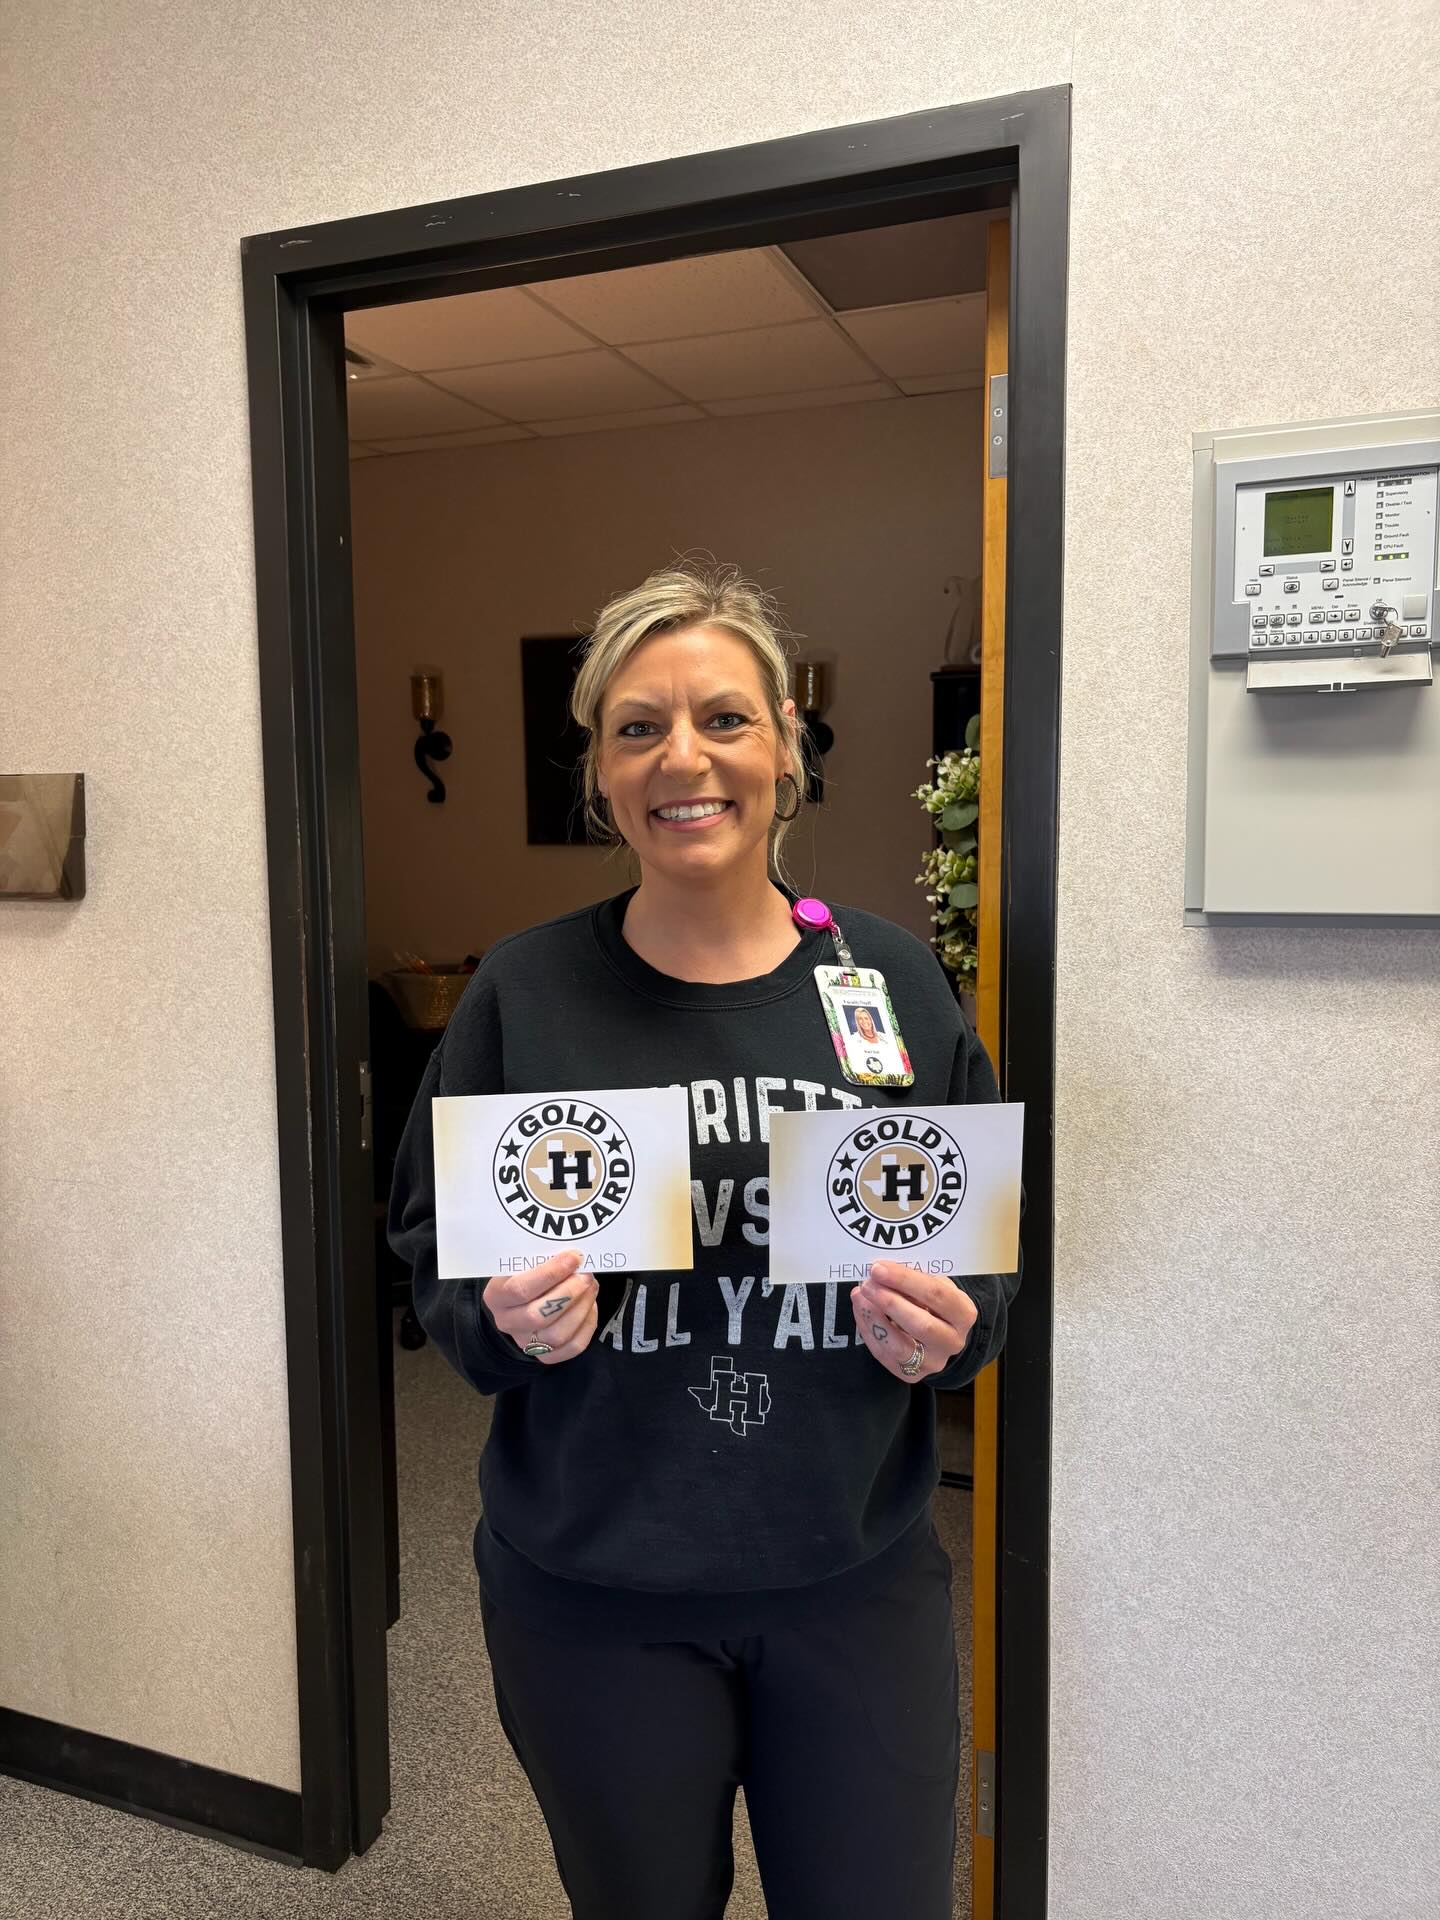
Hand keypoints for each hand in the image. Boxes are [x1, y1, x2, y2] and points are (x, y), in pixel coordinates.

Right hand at [482, 1251, 599, 1364]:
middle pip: (538, 1316)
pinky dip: (587, 1325)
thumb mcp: (524, 1262)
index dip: (550, 1274)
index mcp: (496, 1296)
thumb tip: (573, 1256)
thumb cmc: (526, 1273)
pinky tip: (589, 1305)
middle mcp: (507, 1322)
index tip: (573, 1258)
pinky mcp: (546, 1355)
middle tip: (586, 1275)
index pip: (520, 1289)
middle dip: (569, 1293)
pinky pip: (573, 1347)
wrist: (522, 1298)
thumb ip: (542, 1259)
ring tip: (590, 1287)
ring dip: (581, 1308)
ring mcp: (526, 1342)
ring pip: (557, 1335)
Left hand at [850, 1261, 976, 1383]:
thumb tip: (883, 1273)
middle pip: (920, 1324)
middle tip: (868, 1284)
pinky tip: (860, 1310)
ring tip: (859, 1296)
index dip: (905, 1280)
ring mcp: (933, 1362)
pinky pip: (883, 1354)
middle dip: (889, 1302)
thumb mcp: (936, 1285)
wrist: (942, 1333)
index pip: (936, 1295)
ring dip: (875, 1318)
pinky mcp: (911, 1375)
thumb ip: (915, 1280)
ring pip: (899, 1346)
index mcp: (964, 1314)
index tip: (879, 1268)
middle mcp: (952, 1342)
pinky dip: (868, 1330)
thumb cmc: (935, 1302)